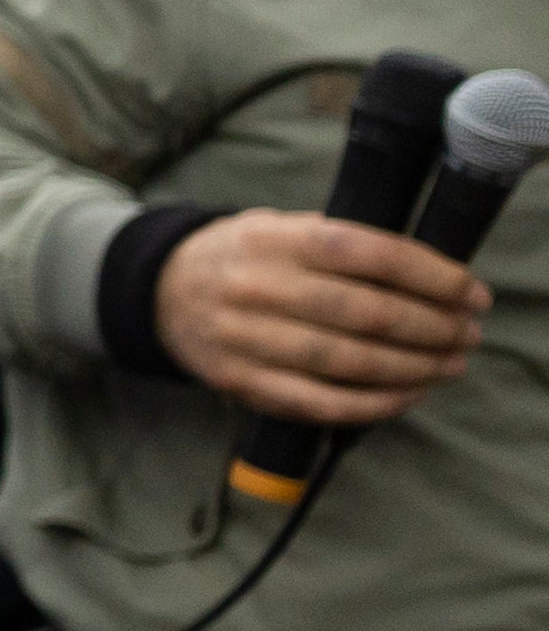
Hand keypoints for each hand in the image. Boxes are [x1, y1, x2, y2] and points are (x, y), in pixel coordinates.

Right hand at [156, 207, 487, 428]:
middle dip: (434, 327)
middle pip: (367, 312)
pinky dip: (374, 404)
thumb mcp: (279, 226)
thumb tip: (428, 277)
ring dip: (414, 368)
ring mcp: (245, 339)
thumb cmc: (242, 258)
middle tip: (468, 334)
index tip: (472, 294)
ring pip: (349, 362)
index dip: (433, 276)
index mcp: (275, 239)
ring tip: (449, 366)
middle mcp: (257, 286)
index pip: (370, 254)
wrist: (158, 292)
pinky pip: (320, 402)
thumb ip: (341, 242)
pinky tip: (408, 395)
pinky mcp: (240, 382)